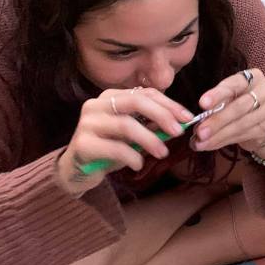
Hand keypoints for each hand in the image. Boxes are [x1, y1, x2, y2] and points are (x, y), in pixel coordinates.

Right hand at [57, 88, 194, 194]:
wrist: (76, 171)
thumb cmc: (109, 149)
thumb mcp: (133, 135)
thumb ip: (151, 125)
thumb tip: (179, 123)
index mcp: (110, 97)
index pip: (145, 93)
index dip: (169, 104)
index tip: (187, 118)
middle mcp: (96, 105)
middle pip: (135, 102)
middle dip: (161, 115)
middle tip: (178, 132)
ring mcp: (87, 123)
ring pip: (126, 125)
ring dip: (150, 139)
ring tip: (162, 153)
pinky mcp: (82, 144)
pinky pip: (114, 148)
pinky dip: (132, 156)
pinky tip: (138, 164)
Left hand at [192, 69, 264, 155]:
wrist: (261, 119)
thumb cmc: (239, 102)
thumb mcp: (229, 97)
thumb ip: (218, 103)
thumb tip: (200, 119)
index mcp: (253, 77)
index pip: (234, 84)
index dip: (217, 94)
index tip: (202, 104)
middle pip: (239, 106)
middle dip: (217, 121)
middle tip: (200, 132)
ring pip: (242, 124)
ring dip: (219, 135)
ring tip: (202, 142)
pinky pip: (245, 135)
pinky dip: (225, 141)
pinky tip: (212, 145)